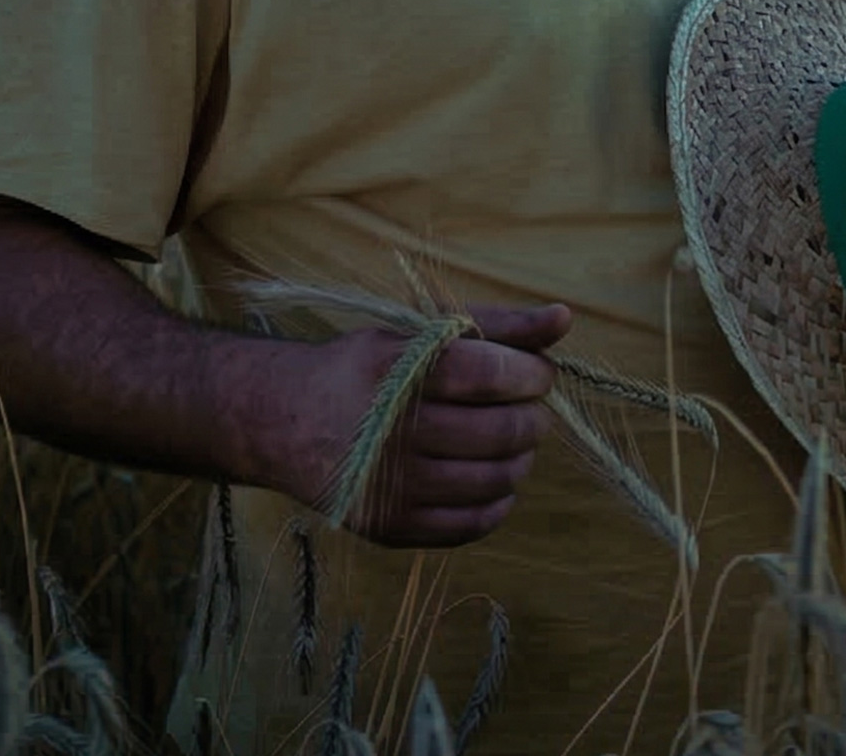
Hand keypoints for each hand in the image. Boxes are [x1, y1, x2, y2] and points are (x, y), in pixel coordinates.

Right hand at [229, 301, 572, 547]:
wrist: (281, 423)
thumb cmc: (363, 370)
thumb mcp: (417, 333)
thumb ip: (494, 325)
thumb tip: (564, 317)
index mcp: (397, 371)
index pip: (492, 374)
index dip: (532, 374)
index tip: (537, 373)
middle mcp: (391, 432)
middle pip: (502, 432)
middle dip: (532, 417)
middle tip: (523, 407)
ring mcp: (390, 486)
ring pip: (496, 480)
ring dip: (520, 458)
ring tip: (507, 439)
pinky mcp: (390, 527)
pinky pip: (473, 523)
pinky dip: (497, 499)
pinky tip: (488, 475)